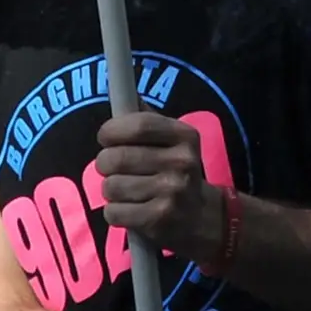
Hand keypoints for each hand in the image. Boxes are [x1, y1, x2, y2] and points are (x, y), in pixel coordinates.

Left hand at [92, 111, 222, 259]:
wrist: (205, 219)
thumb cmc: (178, 173)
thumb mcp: (173, 142)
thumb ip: (146, 119)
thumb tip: (120, 89)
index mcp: (185, 136)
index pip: (137, 125)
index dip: (111, 131)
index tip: (106, 137)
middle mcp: (182, 162)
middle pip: (116, 157)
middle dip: (105, 164)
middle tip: (115, 169)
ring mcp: (172, 193)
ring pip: (111, 187)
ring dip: (111, 191)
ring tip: (127, 191)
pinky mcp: (159, 220)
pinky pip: (113, 212)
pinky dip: (115, 213)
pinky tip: (131, 211)